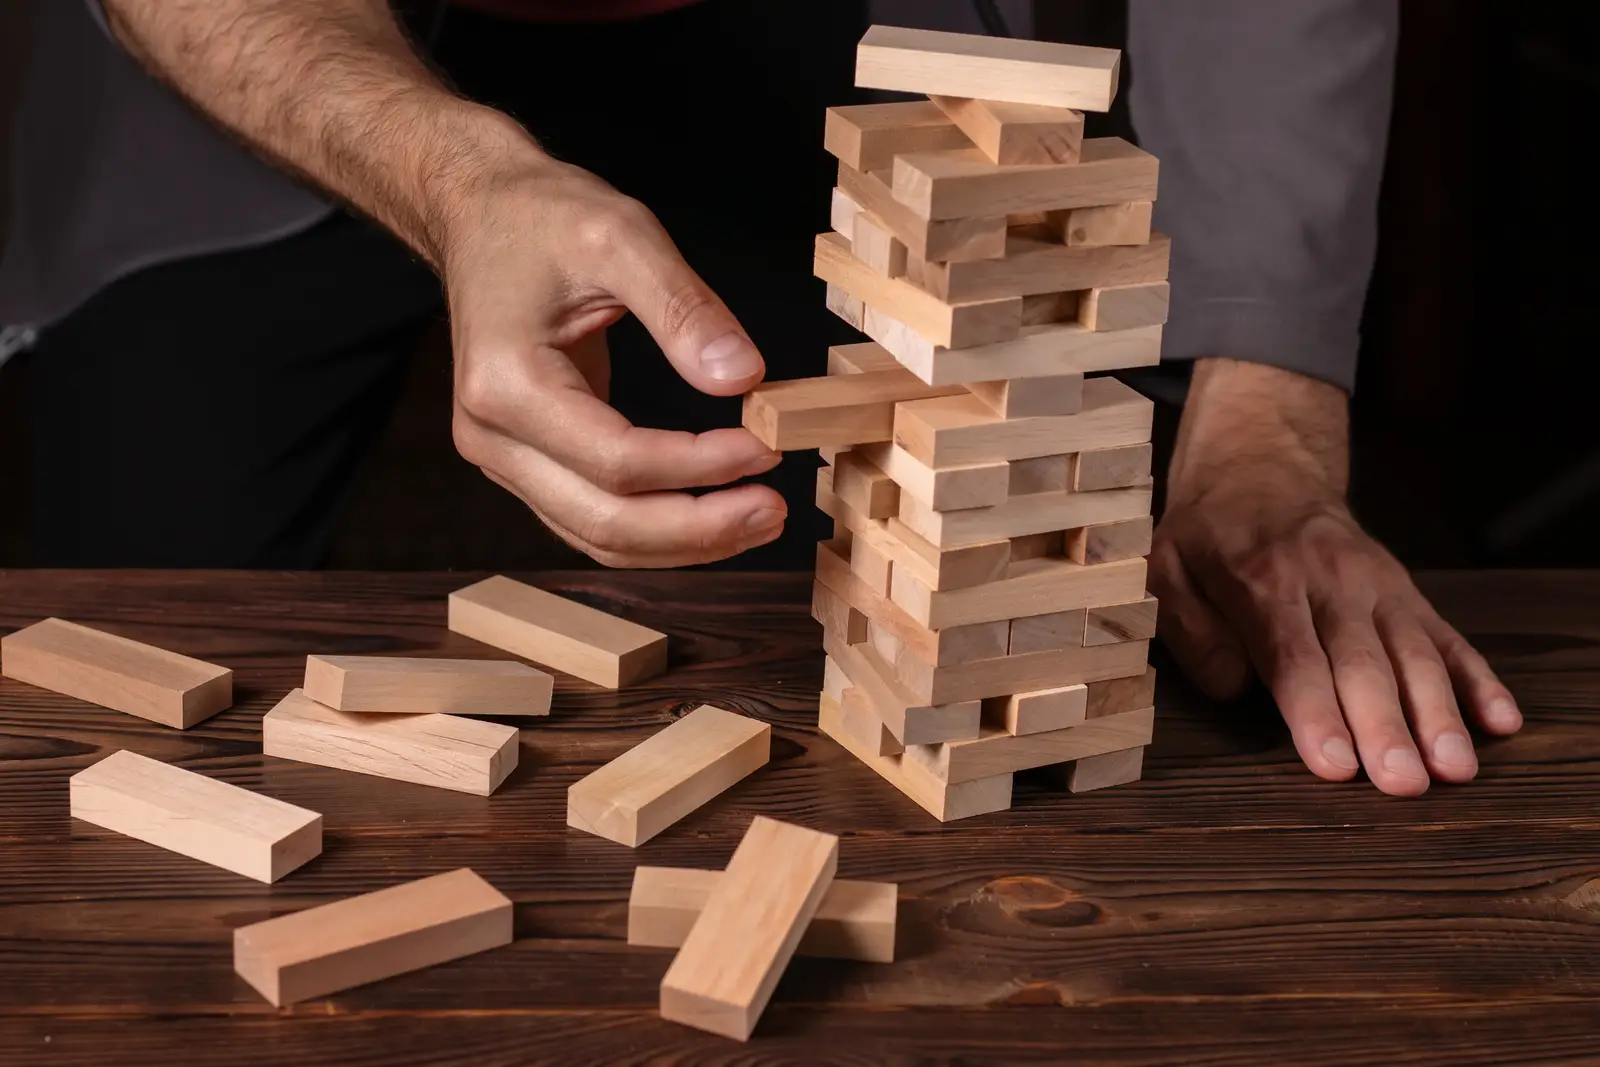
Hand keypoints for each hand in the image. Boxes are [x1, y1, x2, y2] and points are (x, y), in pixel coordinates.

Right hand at [439, 125, 785, 566]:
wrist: (480, 215)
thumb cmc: (541, 217)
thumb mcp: (621, 235)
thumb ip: (684, 308)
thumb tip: (743, 377)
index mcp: (505, 383)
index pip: (617, 459)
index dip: (700, 466)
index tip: (767, 448)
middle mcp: (490, 435)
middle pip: (603, 520)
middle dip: (698, 528)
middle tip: (773, 510)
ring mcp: (501, 457)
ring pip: (598, 536)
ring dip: (683, 542)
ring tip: (758, 519)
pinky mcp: (523, 462)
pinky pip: (591, 520)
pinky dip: (656, 531)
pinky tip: (713, 515)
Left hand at [1150, 358, 1522, 795]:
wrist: (1263, 468)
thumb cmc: (1209, 535)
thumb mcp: (1168, 569)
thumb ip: (1193, 630)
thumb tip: (1234, 686)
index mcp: (1263, 579)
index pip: (1293, 656)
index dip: (1316, 711)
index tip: (1335, 763)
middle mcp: (1331, 581)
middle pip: (1363, 662)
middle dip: (1385, 726)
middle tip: (1404, 784)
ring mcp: (1378, 586)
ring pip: (1415, 653)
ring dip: (1439, 713)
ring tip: (1455, 769)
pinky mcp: (1408, 593)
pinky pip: (1448, 637)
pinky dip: (1478, 680)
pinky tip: (1500, 722)